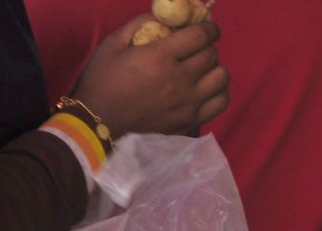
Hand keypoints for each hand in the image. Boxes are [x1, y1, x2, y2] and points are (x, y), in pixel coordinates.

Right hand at [69, 15, 228, 138]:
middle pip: (212, 56)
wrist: (99, 122)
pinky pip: (220, 103)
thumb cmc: (103, 80)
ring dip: (215, 70)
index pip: (200, 36)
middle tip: (197, 49)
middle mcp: (180, 80)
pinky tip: (206, 90)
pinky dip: (218, 93)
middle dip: (207, 47)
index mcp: (161, 57)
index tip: (209, 28)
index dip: (209, 28)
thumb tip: (166, 16)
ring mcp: (188, 104)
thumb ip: (141, 24)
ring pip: (222, 79)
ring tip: (203, 70)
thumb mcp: (114, 43)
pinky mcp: (190, 121)